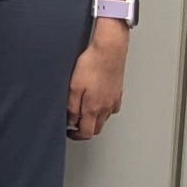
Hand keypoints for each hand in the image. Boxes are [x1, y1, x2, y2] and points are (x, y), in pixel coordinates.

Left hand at [68, 21, 127, 138]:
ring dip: (93, 119)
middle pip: (96, 128)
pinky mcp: (118, 93)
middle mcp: (106, 107)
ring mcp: (113, 100)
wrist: (109, 50)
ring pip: (104, 119)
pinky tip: (95, 100)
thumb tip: (70, 121)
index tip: (69, 132)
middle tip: (73, 122)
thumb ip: (72, 106)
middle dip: (84, 129)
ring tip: (82, 110)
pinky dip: (102, 109)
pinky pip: (111, 108)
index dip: (75, 135)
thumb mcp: (73, 86)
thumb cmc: (91, 65)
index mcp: (93, 108)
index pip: (86, 133)